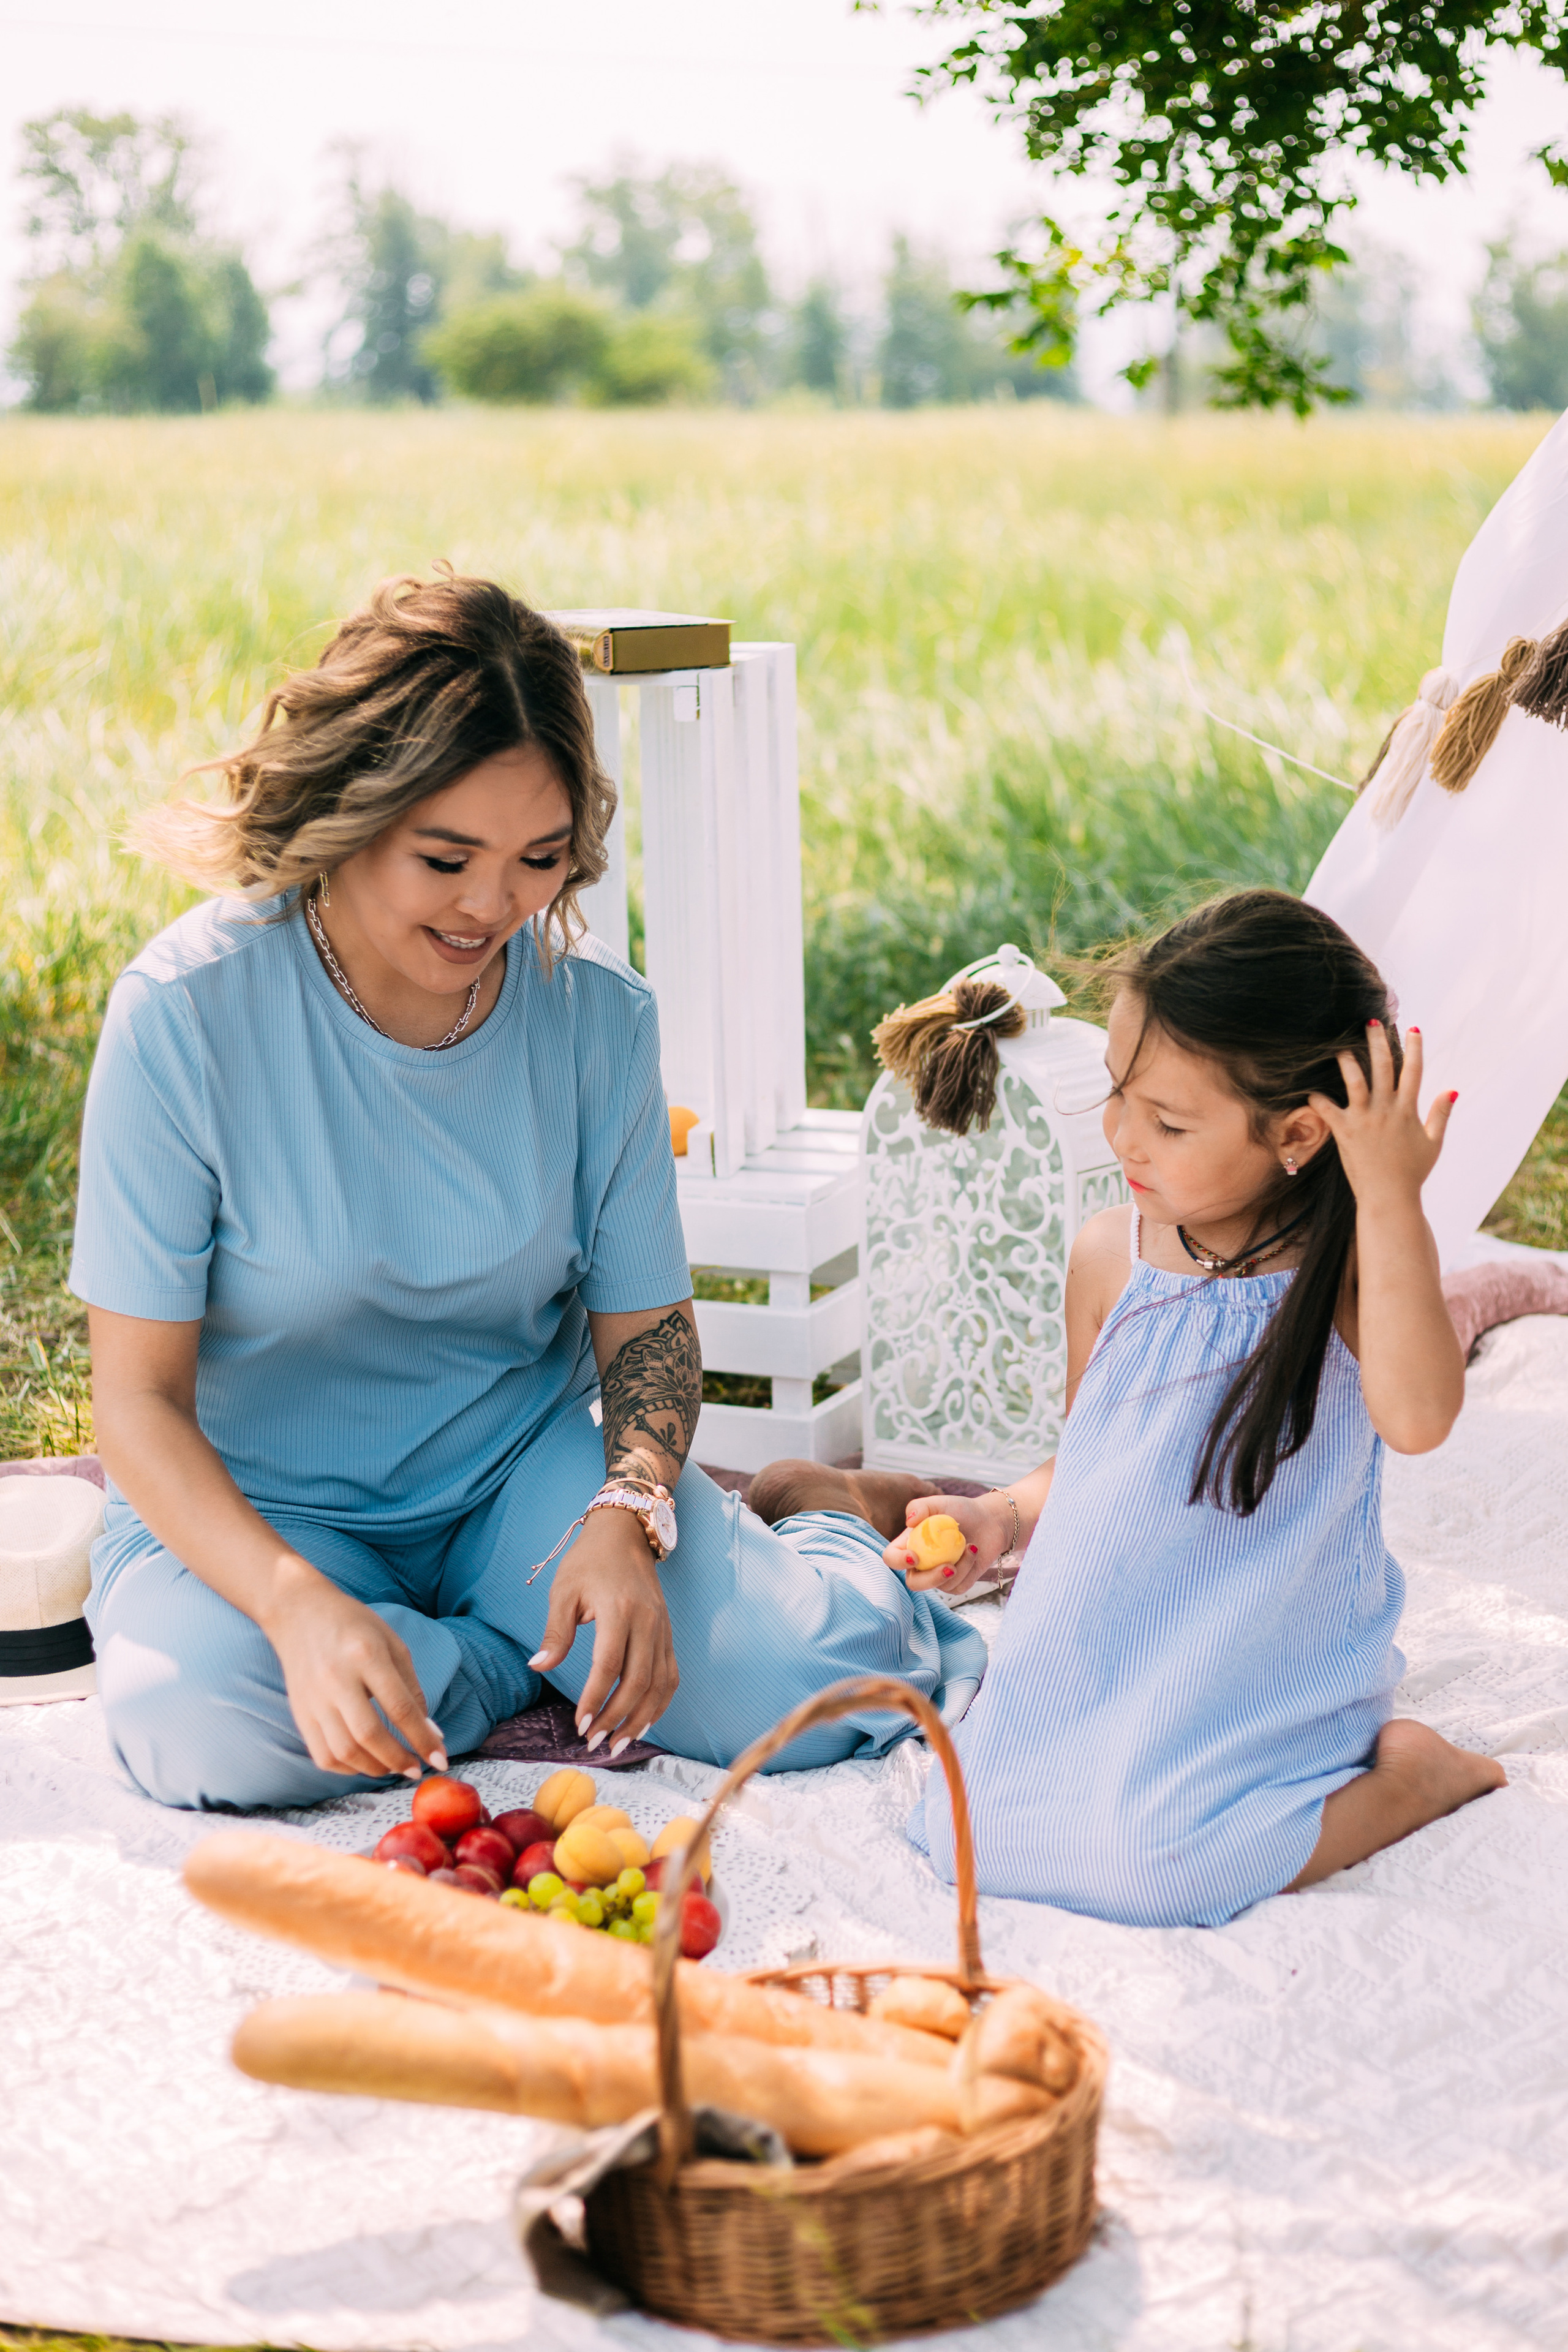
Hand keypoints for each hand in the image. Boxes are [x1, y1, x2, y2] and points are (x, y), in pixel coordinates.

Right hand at [262, 1564, 443, 1779]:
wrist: (299, 1611)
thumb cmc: (353, 1625)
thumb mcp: (392, 1644)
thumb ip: (411, 1689)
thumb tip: (429, 1731)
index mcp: (365, 1655)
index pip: (399, 1708)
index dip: (423, 1739)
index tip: (440, 1760)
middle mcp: (336, 1679)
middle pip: (369, 1734)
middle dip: (398, 1759)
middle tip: (416, 1769)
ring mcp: (313, 1698)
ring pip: (343, 1751)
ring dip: (374, 1768)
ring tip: (393, 1768)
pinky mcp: (299, 1712)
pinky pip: (322, 1754)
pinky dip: (346, 1768)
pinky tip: (365, 1763)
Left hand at [529, 1507, 678, 1753]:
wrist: (626, 1534)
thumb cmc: (589, 1561)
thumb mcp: (563, 1591)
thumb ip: (555, 1632)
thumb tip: (539, 1668)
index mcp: (619, 1610)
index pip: (610, 1665)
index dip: (596, 1698)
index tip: (580, 1724)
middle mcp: (647, 1622)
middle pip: (638, 1681)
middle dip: (617, 1718)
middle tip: (595, 1742)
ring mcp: (663, 1629)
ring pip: (660, 1684)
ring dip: (642, 1718)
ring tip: (620, 1743)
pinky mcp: (669, 1633)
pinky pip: (671, 1675)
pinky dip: (661, 1702)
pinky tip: (644, 1721)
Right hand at [882, 1492, 1011, 1598]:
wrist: (988, 1520)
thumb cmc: (960, 1510)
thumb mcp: (938, 1502)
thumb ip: (920, 1506)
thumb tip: (909, 1520)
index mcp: (909, 1544)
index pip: (892, 1558)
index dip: (898, 1561)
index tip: (914, 1556)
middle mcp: (921, 1563)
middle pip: (914, 1583)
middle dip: (930, 1580)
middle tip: (950, 1567)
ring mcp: (938, 1575)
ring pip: (940, 1586)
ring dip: (960, 1567)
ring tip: (970, 1545)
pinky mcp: (957, 1583)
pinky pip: (958, 1587)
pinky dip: (969, 1570)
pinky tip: (974, 1551)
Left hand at [1310, 1021, 1455, 1211]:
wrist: (1390, 1198)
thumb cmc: (1412, 1172)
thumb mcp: (1434, 1143)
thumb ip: (1440, 1114)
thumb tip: (1452, 1089)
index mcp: (1408, 1110)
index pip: (1414, 1072)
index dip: (1415, 1048)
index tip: (1414, 1029)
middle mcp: (1387, 1110)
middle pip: (1383, 1067)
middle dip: (1378, 1041)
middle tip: (1371, 1021)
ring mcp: (1365, 1119)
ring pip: (1355, 1081)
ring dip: (1347, 1061)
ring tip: (1338, 1045)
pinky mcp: (1345, 1132)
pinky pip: (1328, 1110)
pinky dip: (1318, 1099)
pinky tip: (1309, 1089)